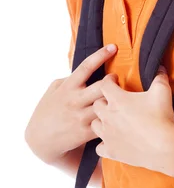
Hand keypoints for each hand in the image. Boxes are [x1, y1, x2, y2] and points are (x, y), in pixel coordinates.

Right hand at [24, 44, 117, 163]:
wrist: (40, 140)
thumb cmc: (48, 111)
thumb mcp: (54, 90)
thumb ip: (69, 79)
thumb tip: (88, 69)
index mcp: (68, 87)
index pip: (86, 67)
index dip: (101, 55)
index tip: (113, 47)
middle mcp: (75, 100)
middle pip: (101, 87)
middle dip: (113, 81)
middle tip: (116, 79)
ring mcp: (80, 117)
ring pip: (105, 104)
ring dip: (115, 100)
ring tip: (119, 97)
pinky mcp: (85, 132)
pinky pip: (104, 123)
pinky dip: (112, 118)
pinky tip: (116, 115)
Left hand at [92, 66, 173, 170]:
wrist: (162, 147)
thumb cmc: (161, 118)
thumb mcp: (162, 91)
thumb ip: (159, 77)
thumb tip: (160, 68)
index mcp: (117, 100)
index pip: (104, 84)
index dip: (109, 80)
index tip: (114, 80)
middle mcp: (108, 116)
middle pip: (96, 104)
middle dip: (103, 100)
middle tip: (113, 101)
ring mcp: (108, 135)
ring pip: (94, 124)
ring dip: (101, 121)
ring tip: (110, 120)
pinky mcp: (111, 151)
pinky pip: (99, 147)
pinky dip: (104, 144)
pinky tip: (112, 141)